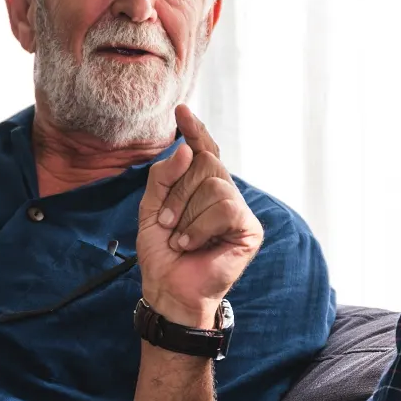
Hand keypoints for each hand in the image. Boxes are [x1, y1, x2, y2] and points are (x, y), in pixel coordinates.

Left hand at [137, 105, 263, 327]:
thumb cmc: (162, 253)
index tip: (181, 111)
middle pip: (205, 163)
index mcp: (201, 186)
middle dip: (178, 192)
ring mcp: (238, 209)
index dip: (195, 130)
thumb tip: (186, 150)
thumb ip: (163, 176)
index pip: (202, 150)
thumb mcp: (150, 208)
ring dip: (187, 214)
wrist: (169, 289)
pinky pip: (225, 208)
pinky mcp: (249, 229)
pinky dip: (200, 227)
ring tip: (179, 239)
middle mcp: (223, 193)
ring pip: (214, 186)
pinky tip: (192, 244)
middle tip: (167, 222)